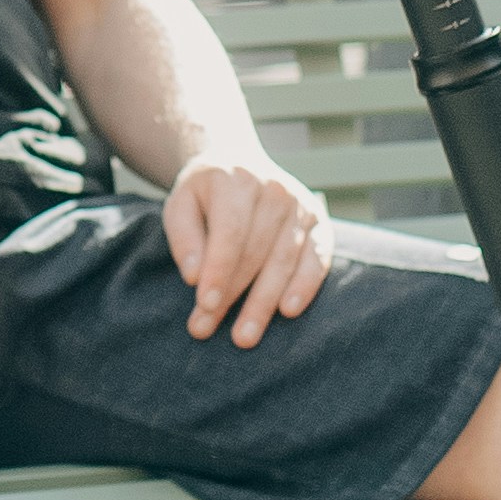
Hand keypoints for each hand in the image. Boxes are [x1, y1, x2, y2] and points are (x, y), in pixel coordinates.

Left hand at [163, 150, 330, 347]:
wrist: (238, 163)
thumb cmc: (205, 194)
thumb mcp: (180, 205)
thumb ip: (184, 238)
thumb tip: (195, 277)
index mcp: (237, 180)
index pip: (230, 233)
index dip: (219, 271)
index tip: (204, 305)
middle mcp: (275, 190)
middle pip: (255, 253)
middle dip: (232, 295)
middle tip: (208, 329)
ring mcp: (301, 206)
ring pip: (283, 261)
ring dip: (263, 302)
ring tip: (244, 336)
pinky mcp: (319, 223)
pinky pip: (317, 259)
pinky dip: (305, 286)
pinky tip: (288, 311)